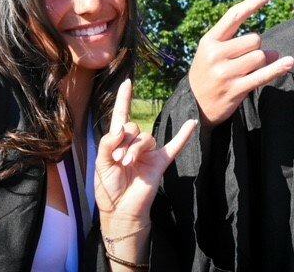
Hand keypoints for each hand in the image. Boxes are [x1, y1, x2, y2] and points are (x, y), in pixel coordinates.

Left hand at [95, 78, 196, 226]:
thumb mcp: (101, 165)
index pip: (121, 115)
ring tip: (127, 163)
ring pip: (146, 138)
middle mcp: (134, 144)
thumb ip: (108, 144)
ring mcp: (149, 153)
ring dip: (135, 149)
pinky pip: (175, 146)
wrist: (120, 212)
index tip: (127, 82)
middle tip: (118, 158)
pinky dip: (184, 135)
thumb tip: (121, 129)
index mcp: (118, 142)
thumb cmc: (108, 188)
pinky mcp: (160, 163)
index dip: (123, 99)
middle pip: (133, 128)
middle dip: (124, 141)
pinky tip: (192, 124)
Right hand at [189, 0, 293, 127]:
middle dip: (256, 48)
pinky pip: (262, 75)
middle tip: (245, 60)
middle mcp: (215, 54)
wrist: (194, 105)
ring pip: (260, 57)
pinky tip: (290, 62)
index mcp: (209, 41)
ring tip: (247, 71)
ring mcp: (224, 73)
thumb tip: (274, 52)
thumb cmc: (208, 74)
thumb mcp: (213, 54)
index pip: (234, 16)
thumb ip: (239, 45)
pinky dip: (278, 68)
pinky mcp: (235, 89)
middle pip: (254, 40)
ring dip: (261, 63)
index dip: (252, 3)